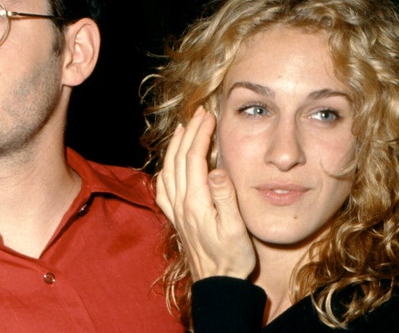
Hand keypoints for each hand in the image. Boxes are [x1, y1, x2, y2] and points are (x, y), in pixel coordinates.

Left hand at [155, 107, 255, 280]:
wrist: (217, 284)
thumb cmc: (232, 257)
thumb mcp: (236, 228)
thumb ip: (226, 198)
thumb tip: (216, 170)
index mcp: (196, 203)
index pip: (193, 158)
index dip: (200, 134)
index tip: (209, 116)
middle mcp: (181, 204)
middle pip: (178, 159)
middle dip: (187, 132)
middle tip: (199, 114)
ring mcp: (175, 212)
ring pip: (167, 170)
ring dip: (174, 146)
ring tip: (183, 129)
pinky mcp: (175, 218)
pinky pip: (162, 187)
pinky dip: (165, 168)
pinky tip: (171, 163)